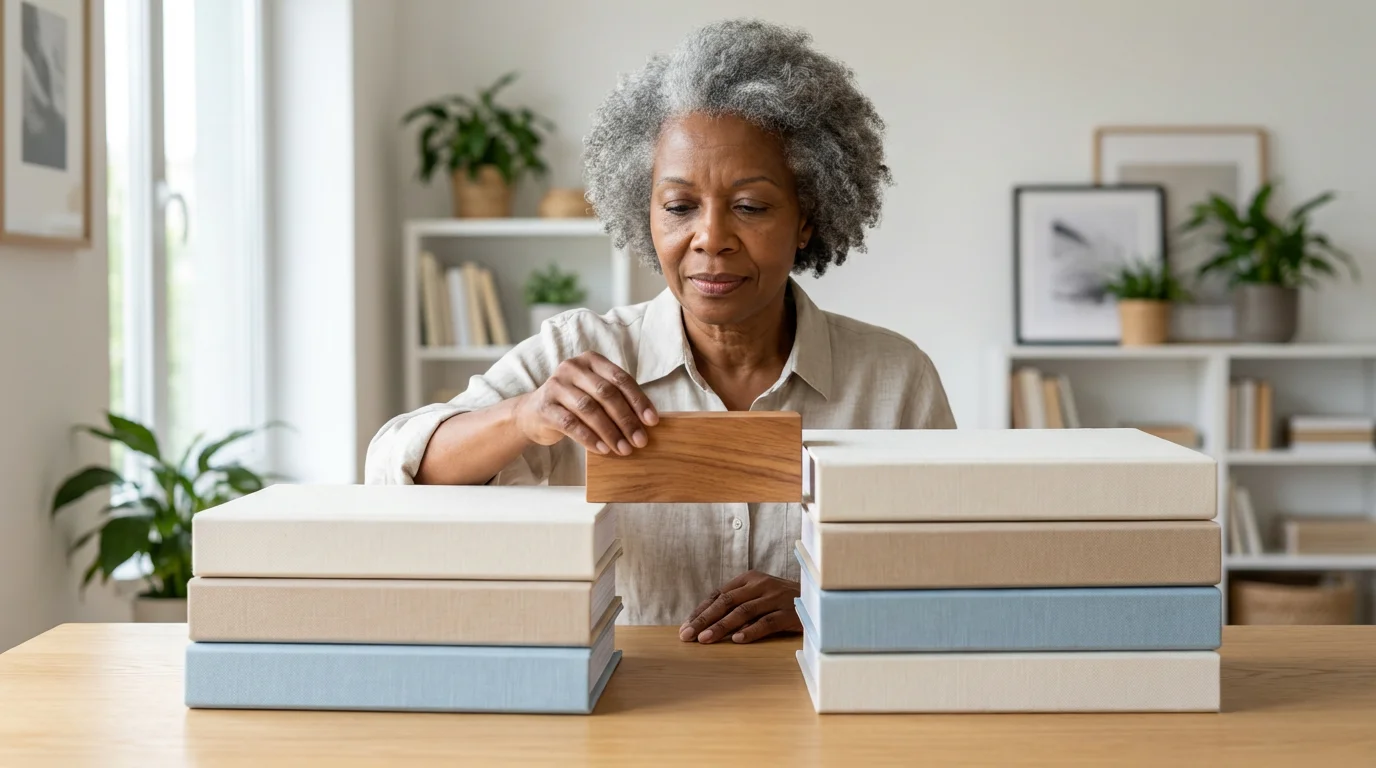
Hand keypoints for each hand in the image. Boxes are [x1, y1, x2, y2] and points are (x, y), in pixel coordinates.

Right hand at [514, 351, 658, 455]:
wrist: (532, 413)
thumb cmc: (572, 404)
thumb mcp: (593, 393)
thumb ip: (615, 399)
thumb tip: (646, 422)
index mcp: (591, 361)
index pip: (620, 378)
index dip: (638, 400)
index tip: (652, 421)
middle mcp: (572, 368)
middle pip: (606, 393)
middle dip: (626, 419)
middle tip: (640, 440)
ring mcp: (556, 385)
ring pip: (590, 409)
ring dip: (610, 432)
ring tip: (624, 449)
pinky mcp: (545, 406)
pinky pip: (571, 424)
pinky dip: (590, 438)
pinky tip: (603, 449)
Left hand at [679, 570, 802, 643]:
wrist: (818, 599)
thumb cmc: (782, 601)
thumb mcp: (759, 595)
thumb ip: (737, 604)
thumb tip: (707, 624)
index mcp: (750, 578)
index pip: (719, 594)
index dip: (701, 610)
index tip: (686, 626)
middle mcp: (761, 585)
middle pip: (727, 602)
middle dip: (704, 619)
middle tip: (687, 635)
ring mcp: (776, 598)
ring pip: (743, 612)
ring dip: (721, 626)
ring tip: (705, 639)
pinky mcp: (789, 612)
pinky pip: (767, 622)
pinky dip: (751, 631)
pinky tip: (737, 640)